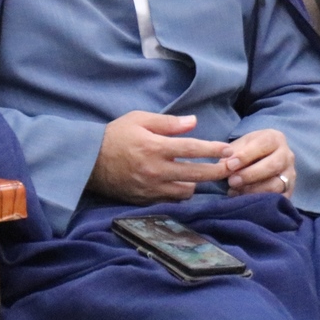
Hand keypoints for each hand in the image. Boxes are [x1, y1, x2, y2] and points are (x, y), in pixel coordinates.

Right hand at [88, 112, 230, 204]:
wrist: (89, 161)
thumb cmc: (115, 135)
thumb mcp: (139, 119)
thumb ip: (168, 122)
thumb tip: (193, 122)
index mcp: (155, 147)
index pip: (192, 149)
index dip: (213, 149)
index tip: (228, 149)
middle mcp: (156, 170)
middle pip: (196, 174)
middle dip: (217, 171)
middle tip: (230, 167)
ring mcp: (151, 188)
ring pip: (186, 192)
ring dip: (196, 183)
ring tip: (201, 175)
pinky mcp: (145, 200)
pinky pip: (171, 200)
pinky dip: (179, 193)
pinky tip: (182, 185)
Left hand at [221, 129, 294, 197]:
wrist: (265, 159)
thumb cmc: (250, 151)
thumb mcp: (241, 145)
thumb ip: (232, 154)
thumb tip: (224, 167)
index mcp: (275, 138)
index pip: (263, 145)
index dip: (245, 156)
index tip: (230, 165)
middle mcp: (287, 155)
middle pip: (272, 166)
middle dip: (250, 175)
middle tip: (231, 181)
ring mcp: (290, 174)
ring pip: (276, 185)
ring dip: (253, 190)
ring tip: (235, 191)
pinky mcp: (290, 191)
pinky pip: (278, 199)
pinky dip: (260, 200)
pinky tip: (245, 199)